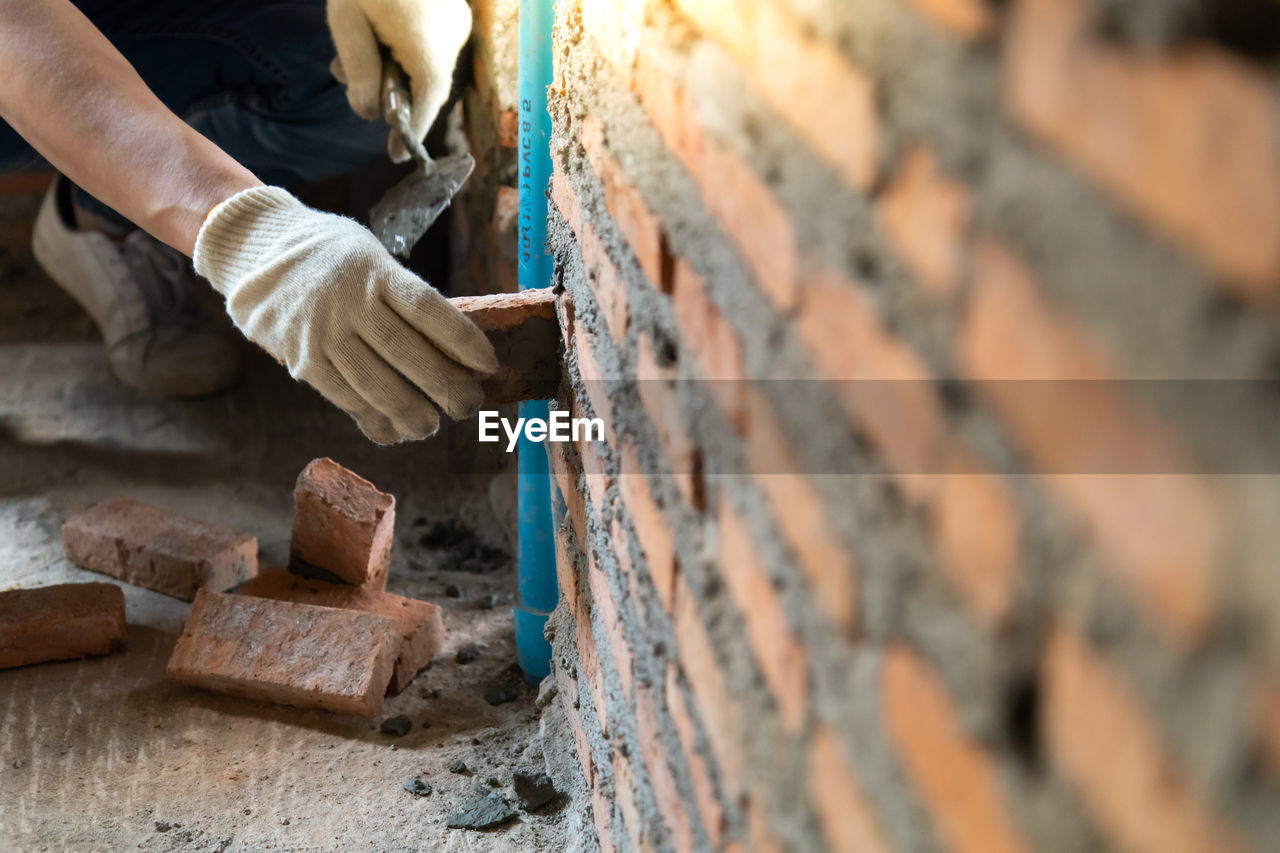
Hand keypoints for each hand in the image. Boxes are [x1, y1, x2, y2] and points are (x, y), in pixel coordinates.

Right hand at [193, 186, 497, 443]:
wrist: (255, 247)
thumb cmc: (330, 255)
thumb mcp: (369, 255)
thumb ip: (401, 295)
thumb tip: (450, 344)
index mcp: (374, 271)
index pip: (430, 310)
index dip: (464, 341)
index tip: (489, 365)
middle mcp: (349, 301)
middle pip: (408, 353)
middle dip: (446, 386)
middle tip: (468, 407)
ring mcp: (322, 332)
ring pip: (376, 382)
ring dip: (410, 411)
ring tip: (431, 426)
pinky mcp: (301, 359)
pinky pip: (344, 396)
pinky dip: (372, 418)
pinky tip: (393, 431)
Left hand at [326, 0, 472, 161]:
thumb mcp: (347, 19)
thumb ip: (358, 69)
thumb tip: (367, 113)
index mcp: (430, 44)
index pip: (428, 100)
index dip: (413, 130)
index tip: (397, 154)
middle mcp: (453, 35)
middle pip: (426, 83)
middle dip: (388, 91)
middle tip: (348, 80)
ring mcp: (456, 21)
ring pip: (427, 64)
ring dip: (392, 67)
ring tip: (349, 52)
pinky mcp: (452, 10)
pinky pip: (431, 44)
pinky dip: (403, 49)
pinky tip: (373, 34)